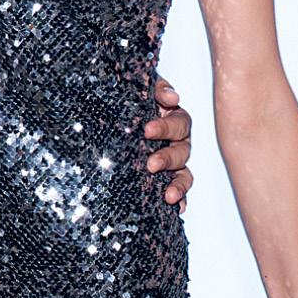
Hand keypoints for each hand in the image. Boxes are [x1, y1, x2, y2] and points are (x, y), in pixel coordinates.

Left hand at [145, 77, 192, 212]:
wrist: (114, 112)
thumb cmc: (132, 97)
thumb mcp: (143, 88)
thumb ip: (157, 89)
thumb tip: (172, 97)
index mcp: (175, 118)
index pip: (179, 122)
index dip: (165, 127)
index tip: (147, 131)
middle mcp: (177, 141)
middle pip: (182, 151)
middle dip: (167, 158)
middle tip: (150, 165)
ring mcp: (172, 161)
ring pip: (184, 174)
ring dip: (178, 185)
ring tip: (169, 196)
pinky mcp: (164, 177)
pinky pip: (177, 189)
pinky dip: (180, 199)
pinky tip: (176, 208)